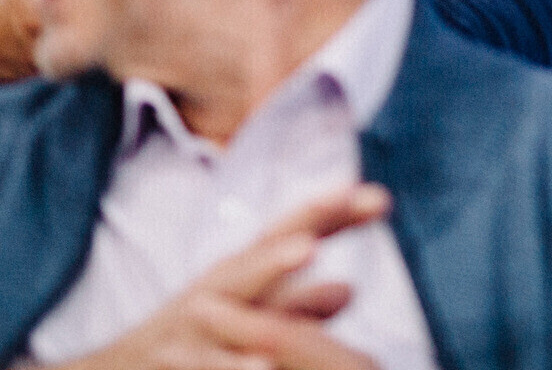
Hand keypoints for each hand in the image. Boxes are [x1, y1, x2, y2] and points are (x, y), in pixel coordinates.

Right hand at [64, 185, 390, 369]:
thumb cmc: (189, 341)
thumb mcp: (244, 316)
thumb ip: (295, 304)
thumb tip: (347, 290)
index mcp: (238, 278)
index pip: (291, 237)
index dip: (332, 216)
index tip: (380, 198)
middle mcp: (214, 293)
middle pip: (258, 256)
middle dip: (296, 233)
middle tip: (336, 209)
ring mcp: (190, 327)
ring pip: (230, 301)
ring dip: (266, 274)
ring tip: (304, 254)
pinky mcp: (170, 361)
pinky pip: (204, 362)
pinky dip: (229, 363)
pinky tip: (260, 364)